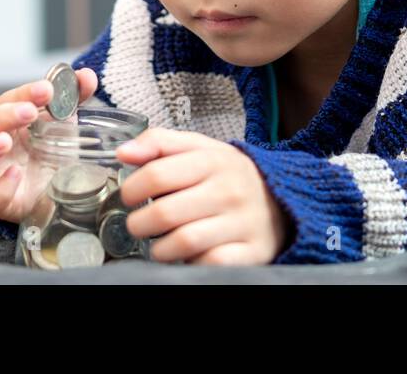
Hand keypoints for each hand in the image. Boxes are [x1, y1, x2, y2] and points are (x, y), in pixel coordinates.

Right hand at [0, 68, 99, 222]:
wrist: (59, 190)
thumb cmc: (50, 150)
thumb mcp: (63, 121)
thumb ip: (74, 97)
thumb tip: (87, 76)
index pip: (2, 102)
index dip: (22, 94)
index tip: (46, 89)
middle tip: (29, 112)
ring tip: (5, 141)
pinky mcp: (0, 205)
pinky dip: (0, 188)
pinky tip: (16, 174)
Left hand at [115, 128, 291, 265]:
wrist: (282, 198)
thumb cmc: (229, 175)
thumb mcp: (200, 148)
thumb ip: (160, 143)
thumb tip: (124, 153)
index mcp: (212, 161)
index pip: (157, 174)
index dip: (132, 188)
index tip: (129, 196)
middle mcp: (228, 190)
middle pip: (165, 212)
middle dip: (140, 223)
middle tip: (138, 225)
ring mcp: (242, 222)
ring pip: (184, 242)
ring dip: (160, 249)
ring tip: (158, 244)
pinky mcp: (252, 251)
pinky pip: (211, 263)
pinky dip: (192, 263)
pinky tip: (188, 256)